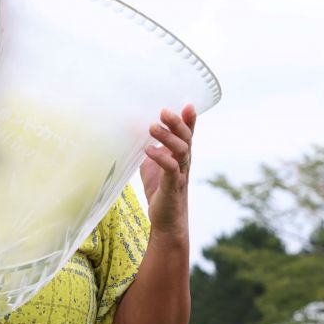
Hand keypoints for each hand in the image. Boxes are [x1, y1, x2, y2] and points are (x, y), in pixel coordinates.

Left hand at [139, 105, 196, 236]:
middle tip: (164, 111)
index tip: (188, 103)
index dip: (190, 119)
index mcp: (181, 155)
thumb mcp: (151, 165)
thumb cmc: (160, 190)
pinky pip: (171, 168)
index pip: (188, 133)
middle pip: (187, 137)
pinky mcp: (173, 185)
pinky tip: (148, 150)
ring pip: (181, 150)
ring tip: (152, 127)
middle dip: (177, 123)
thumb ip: (149, 149)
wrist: (166, 219)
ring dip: (167, 137)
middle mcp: (185, 162)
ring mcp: (181, 173)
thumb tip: (132, 132)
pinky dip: (160, 157)